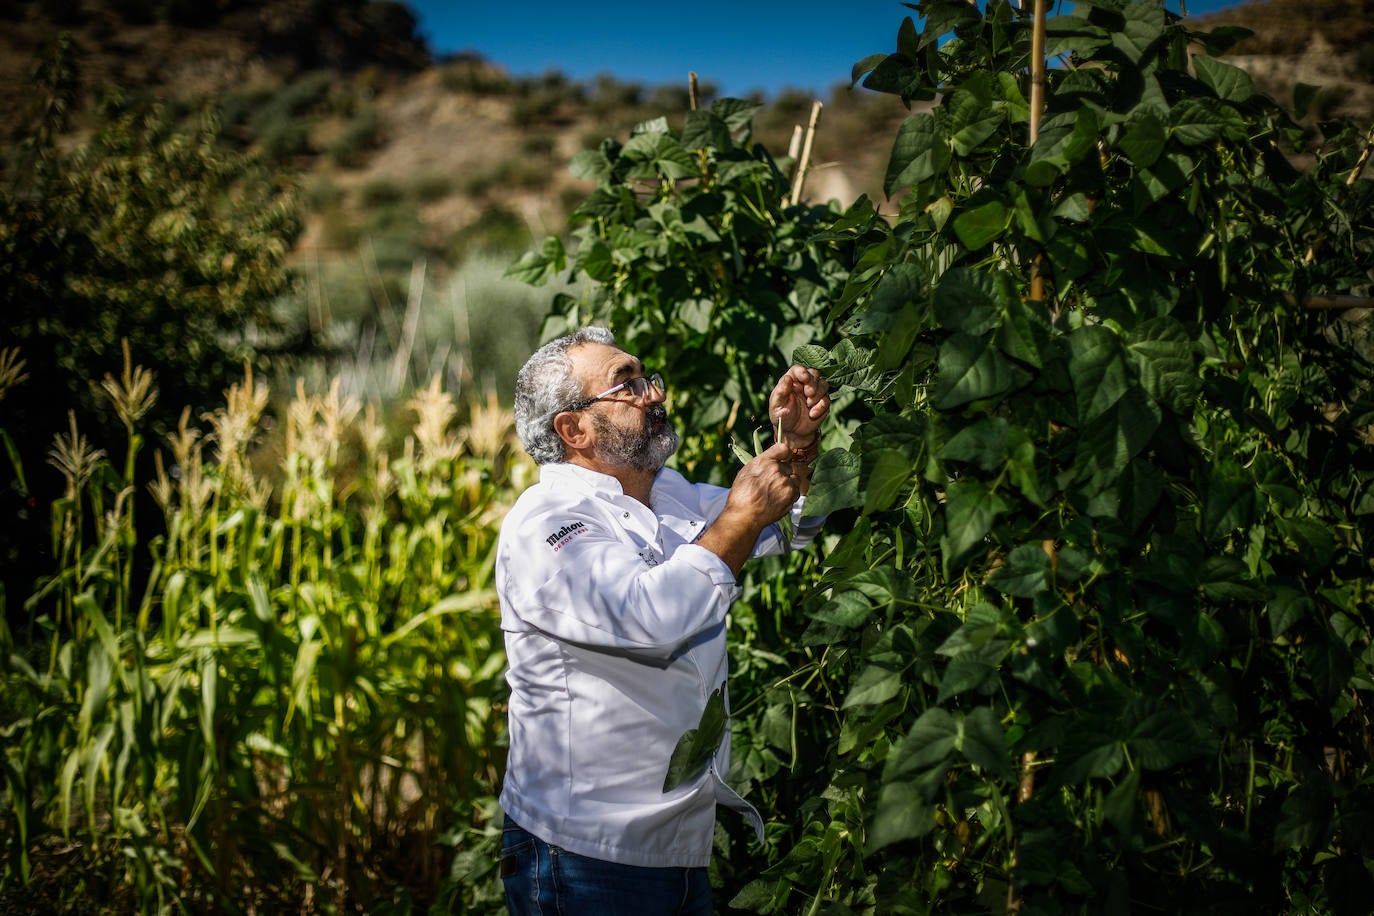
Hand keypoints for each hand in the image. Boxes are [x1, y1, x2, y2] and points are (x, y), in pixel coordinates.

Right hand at [699, 440, 803, 575]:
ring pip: (795, 478)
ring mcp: (786, 484)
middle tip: (772, 482)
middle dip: (784, 472)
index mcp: (765, 461)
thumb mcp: (746, 471)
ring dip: (789, 483)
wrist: (745, 516)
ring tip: (775, 492)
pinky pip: (796, 491)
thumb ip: (763, 461)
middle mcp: (777, 470)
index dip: (784, 454)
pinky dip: (790, 494)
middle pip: (789, 466)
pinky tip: (778, 499)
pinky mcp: (791, 496)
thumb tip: (776, 458)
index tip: (782, 459)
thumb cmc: (741, 495)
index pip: (784, 448)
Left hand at [768, 366, 829, 448]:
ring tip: (809, 405)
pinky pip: (827, 399)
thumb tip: (787, 378)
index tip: (804, 378)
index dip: (803, 371)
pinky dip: (821, 406)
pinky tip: (812, 414)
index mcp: (791, 381)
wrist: (792, 433)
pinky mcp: (822, 403)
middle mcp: (804, 384)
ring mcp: (815, 393)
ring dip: (818, 394)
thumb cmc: (781, 417)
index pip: (798, 369)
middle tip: (808, 394)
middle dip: (813, 383)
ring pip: (823, 384)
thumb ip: (780, 392)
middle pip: (814, 374)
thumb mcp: (776, 406)